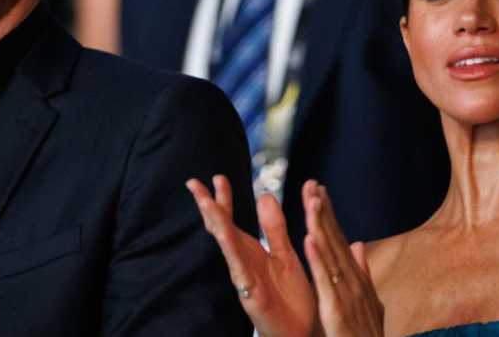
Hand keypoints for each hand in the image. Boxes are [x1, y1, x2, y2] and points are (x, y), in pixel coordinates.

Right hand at [186, 175, 314, 336]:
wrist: (304, 332)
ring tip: (206, 202)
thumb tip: (264, 195)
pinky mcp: (252, 293)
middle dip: (209, 206)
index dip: (224, 199)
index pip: (232, 219)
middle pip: (222, 228)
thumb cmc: (293, 298)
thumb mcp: (285, 254)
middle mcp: (244, 261)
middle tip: (194, 183)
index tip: (217, 177)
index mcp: (253, 250)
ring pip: (227, 245)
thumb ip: (274, 227)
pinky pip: (240, 268)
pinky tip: (226, 236)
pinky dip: (232, 251)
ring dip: (217, 223)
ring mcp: (244, 276)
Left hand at [302, 181, 384, 336]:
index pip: (340, 239)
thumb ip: (363, 271)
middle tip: (313, 184)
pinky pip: (325, 282)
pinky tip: (309, 240)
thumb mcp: (367, 300)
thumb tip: (360, 243)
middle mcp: (354, 282)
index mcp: (356, 278)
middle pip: (335, 240)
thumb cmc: (365, 335)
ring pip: (331, 255)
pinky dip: (318, 260)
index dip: (329, 214)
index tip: (318, 190)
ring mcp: (347, 295)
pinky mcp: (337, 311)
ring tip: (311, 201)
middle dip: (324, 212)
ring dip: (321, 227)